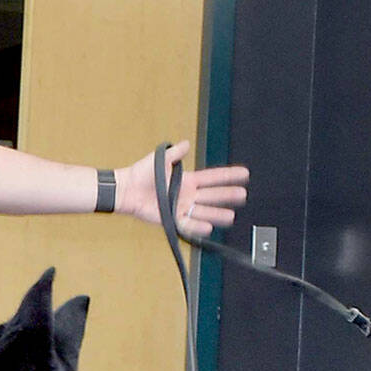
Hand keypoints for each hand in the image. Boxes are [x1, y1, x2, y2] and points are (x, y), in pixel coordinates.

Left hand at [116, 140, 248, 239]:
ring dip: (217, 214)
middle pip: (212, 195)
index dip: (228, 176)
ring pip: (203, 211)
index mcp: (188, 180)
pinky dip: (197, 226)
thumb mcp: (161, 158)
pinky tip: (208, 227)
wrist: (127, 189)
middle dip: (228, 195)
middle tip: (243, 196)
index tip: (244, 174)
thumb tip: (186, 143)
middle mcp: (188, 195)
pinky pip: (187, 224)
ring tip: (230, 217)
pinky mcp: (171, 219)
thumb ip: (175, 152)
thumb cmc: (141, 173)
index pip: (213, 178)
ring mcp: (181, 207)